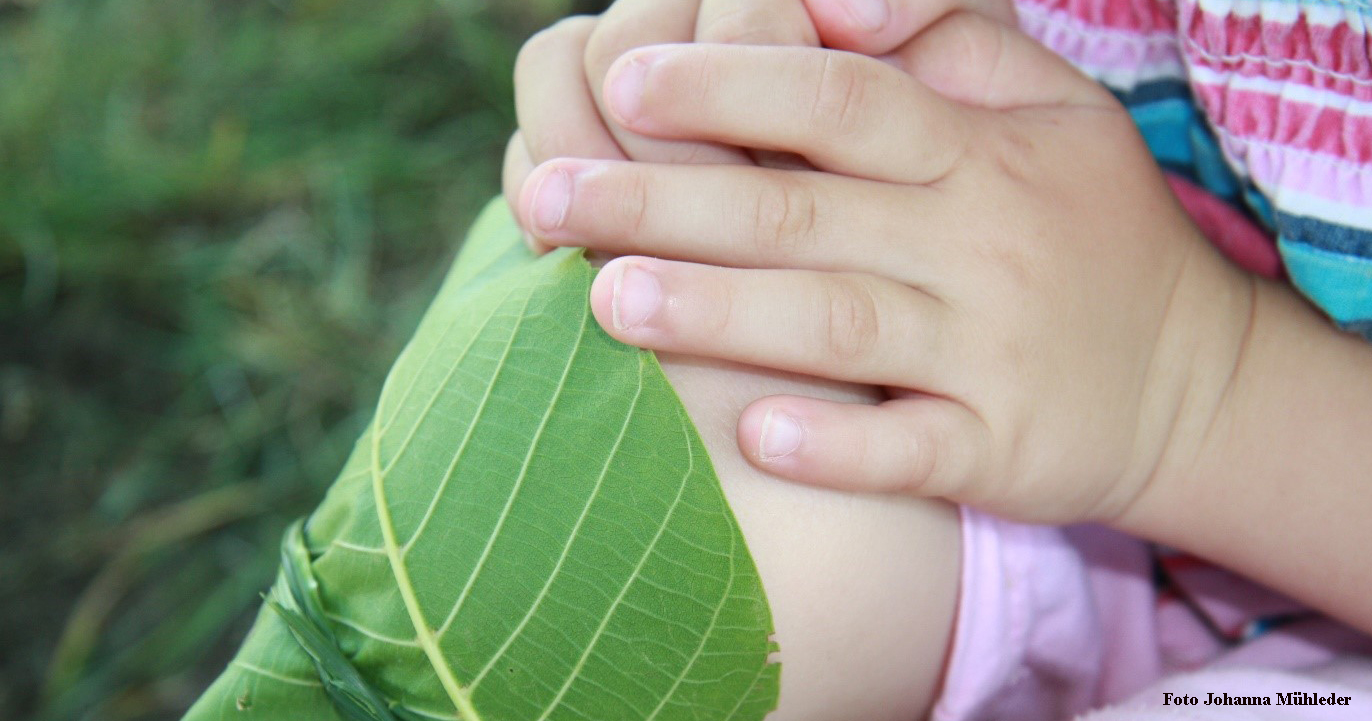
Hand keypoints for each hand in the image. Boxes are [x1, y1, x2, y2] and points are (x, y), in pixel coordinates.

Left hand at [514, 13, 1257, 524]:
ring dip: (718, 314)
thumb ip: (946, 38)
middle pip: (800, 207)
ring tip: (606, 300)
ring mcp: (991, 351)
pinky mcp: (999, 448)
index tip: (621, 79)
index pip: (837, 97)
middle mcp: (979, 242)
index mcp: (977, 149)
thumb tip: (823, 4)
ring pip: (837, 325)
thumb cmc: (1085, 225)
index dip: (729, 81)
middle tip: (547, 199)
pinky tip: (753, 435)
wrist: (1193, 377)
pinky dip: (835, 445)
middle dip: (664, 198)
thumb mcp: (1047, 106)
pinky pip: (910, 449)